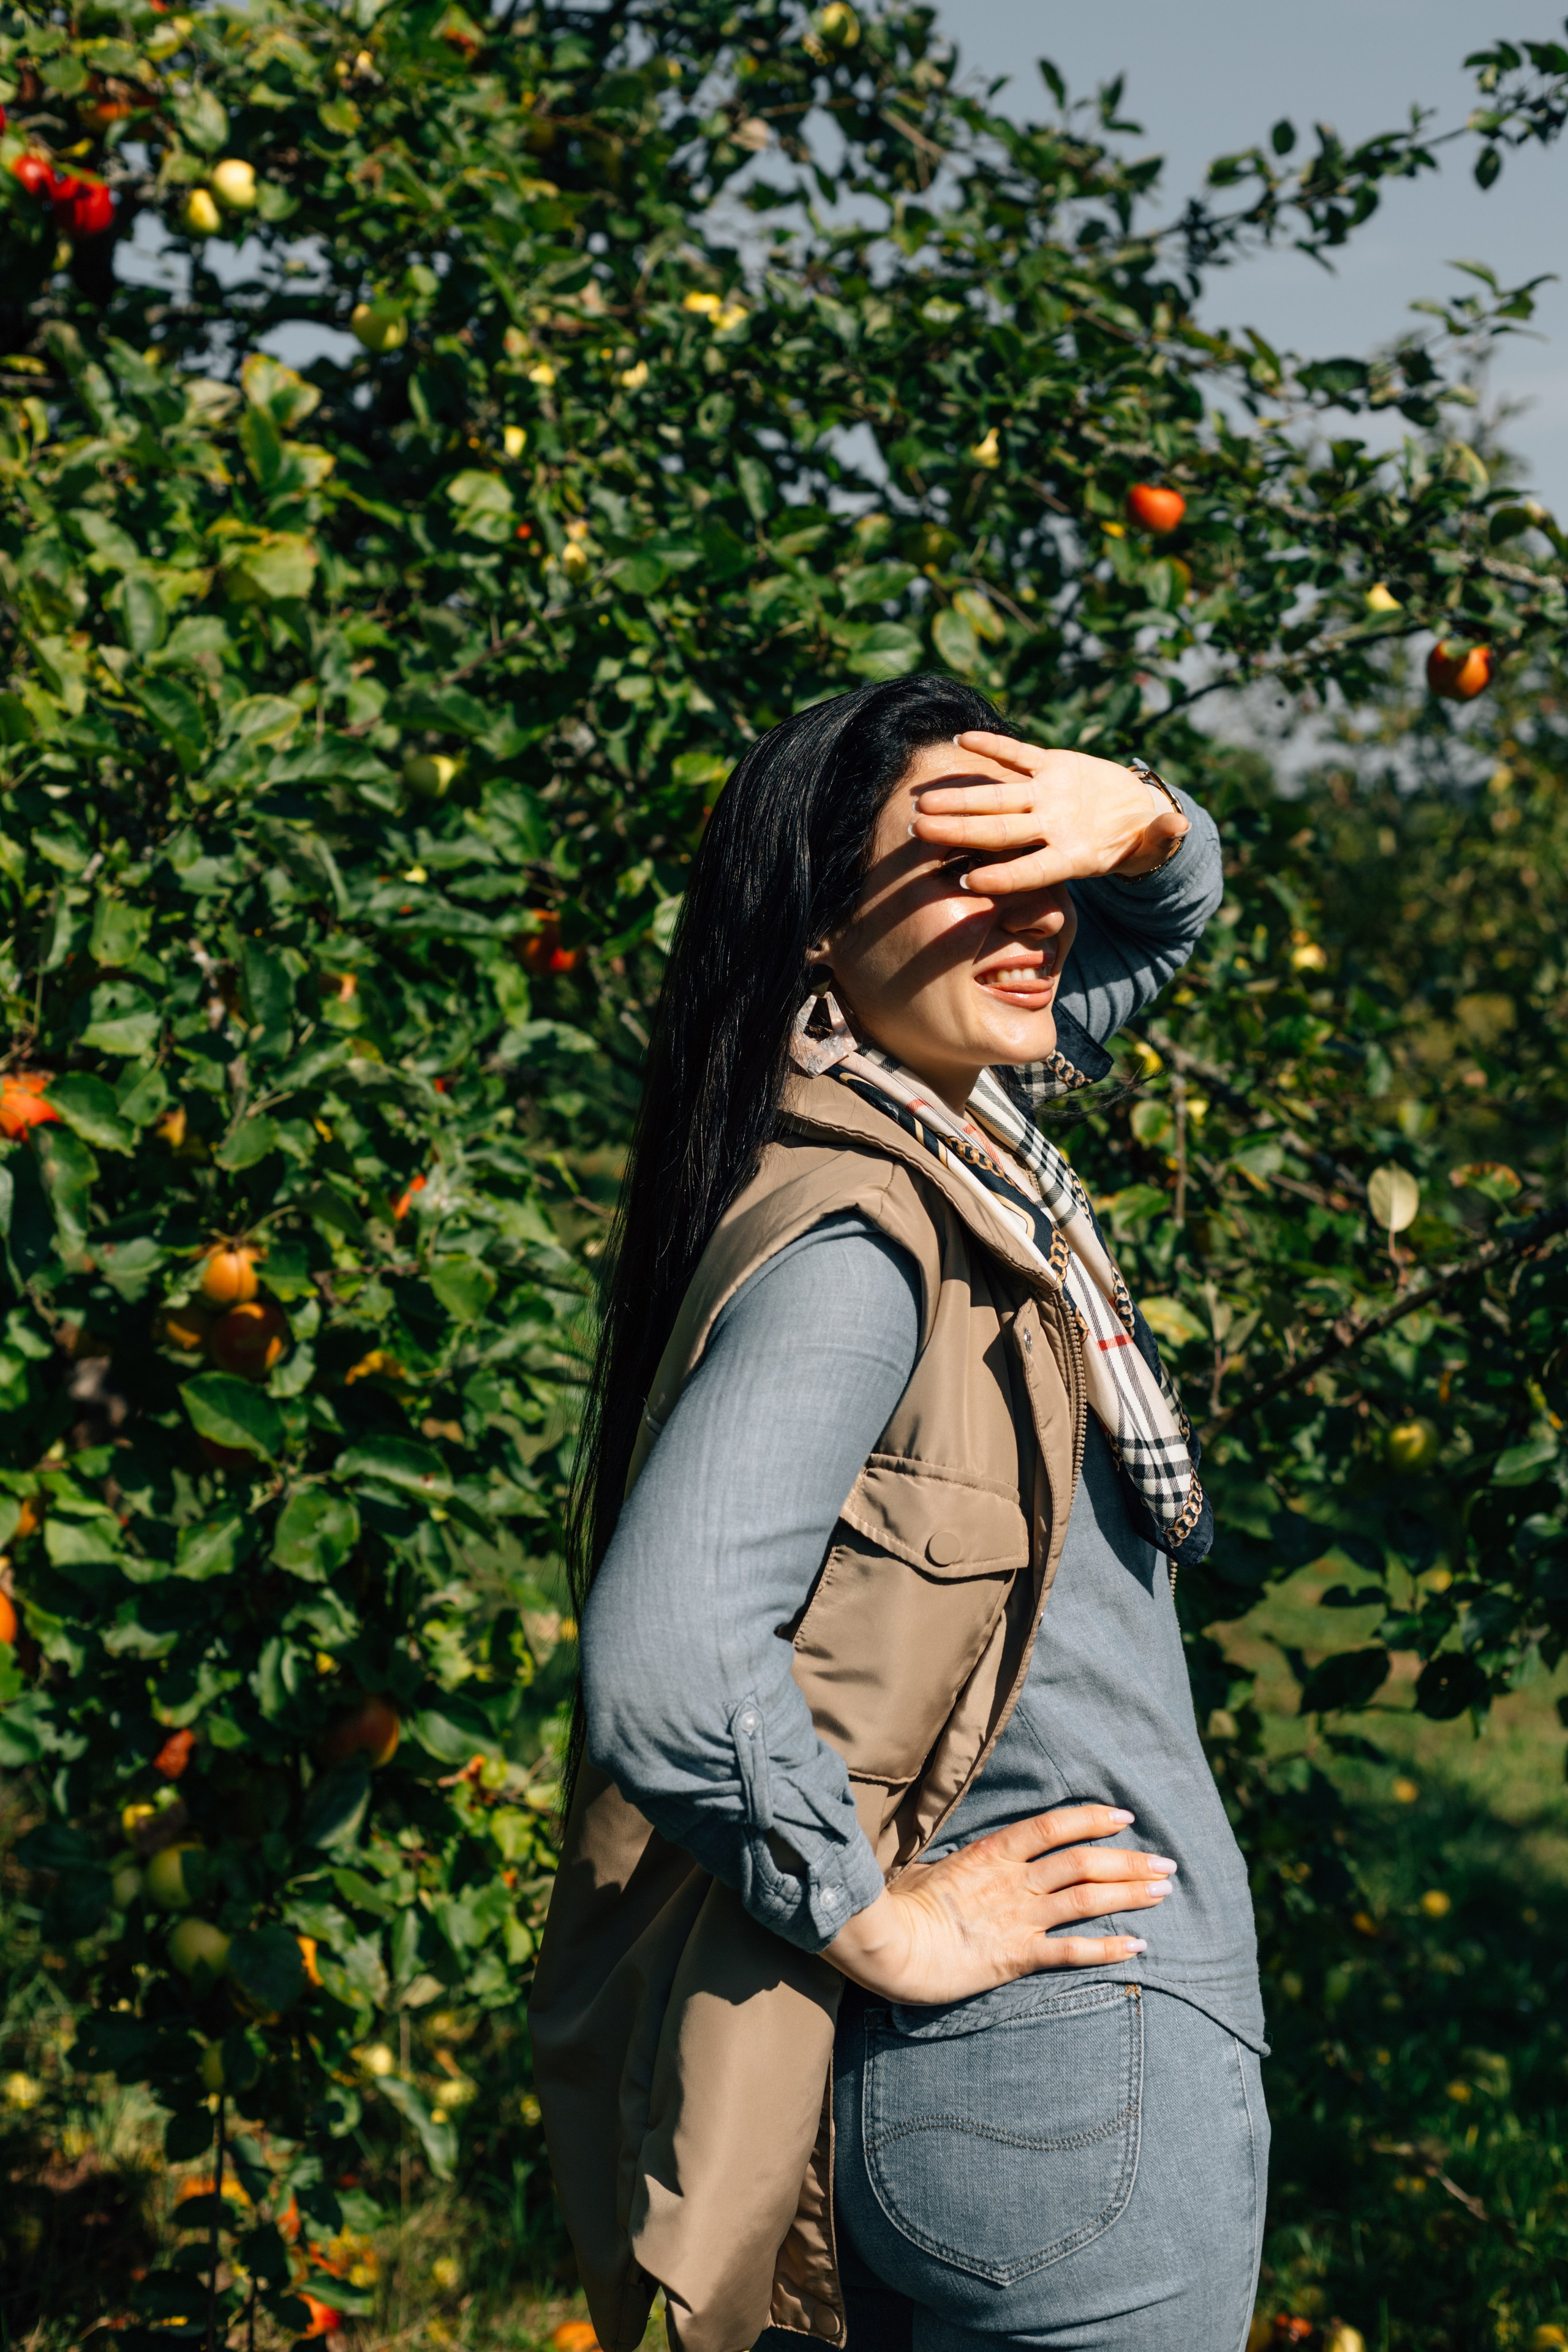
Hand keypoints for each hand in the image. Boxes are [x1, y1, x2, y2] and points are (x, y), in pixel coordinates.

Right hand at [823, 1804, 1174, 2006]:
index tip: (1125, 1818)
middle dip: (1129, 1861)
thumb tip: (962, 1862)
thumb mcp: (929, 1870)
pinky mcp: (1018, 1956)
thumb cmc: (899, 1905)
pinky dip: (1108, 1948)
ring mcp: (1019, 1917)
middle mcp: (1014, 1881)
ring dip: (1129, 1895)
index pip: (1054, 1826)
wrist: (889, 1945)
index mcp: (993, 1853)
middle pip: (1083, 1862)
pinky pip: (1072, 1950)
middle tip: (1165, 1863)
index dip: (1093, 1819)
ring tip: (1162, 1892)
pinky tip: (1138, 1946)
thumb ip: (958, 1865)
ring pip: (1087, 1898)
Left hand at [909, 731, 1188, 893]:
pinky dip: (993, 747)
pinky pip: (1018, 756)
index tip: (968, 880)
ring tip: (923, 801)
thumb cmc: (1140, 838)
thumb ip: (1162, 835)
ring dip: (959, 799)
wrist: (1132, 815)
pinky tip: (962, 739)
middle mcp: (1051, 828)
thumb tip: (1180, 826)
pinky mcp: (1050, 768)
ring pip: (996, 798)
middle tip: (919, 831)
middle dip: (958, 831)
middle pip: (999, 832)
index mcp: (1073, 855)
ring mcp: (1046, 799)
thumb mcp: (1154, 841)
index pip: (1032, 869)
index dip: (1003, 875)